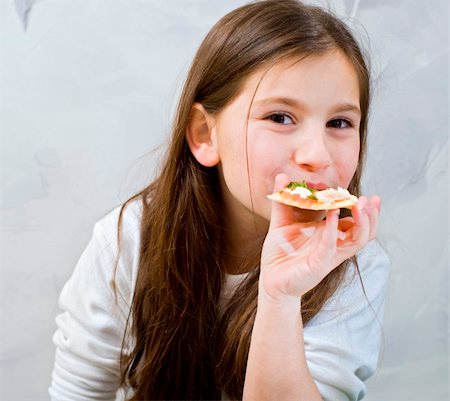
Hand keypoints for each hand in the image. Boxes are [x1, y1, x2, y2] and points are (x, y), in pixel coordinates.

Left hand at [259, 173, 379, 304]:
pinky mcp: (319, 263)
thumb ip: (283, 200)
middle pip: (364, 232)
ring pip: (357, 240)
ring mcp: (329, 255)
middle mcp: (334, 245)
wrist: (270, 281)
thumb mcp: (281, 223)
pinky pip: (331, 245)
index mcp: (329, 236)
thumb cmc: (279, 254)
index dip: (365, 211)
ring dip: (362, 222)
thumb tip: (282, 175)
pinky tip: (333, 213)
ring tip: (360, 204)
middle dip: (371, 215)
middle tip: (370, 199)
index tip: (369, 197)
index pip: (355, 223)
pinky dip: (333, 228)